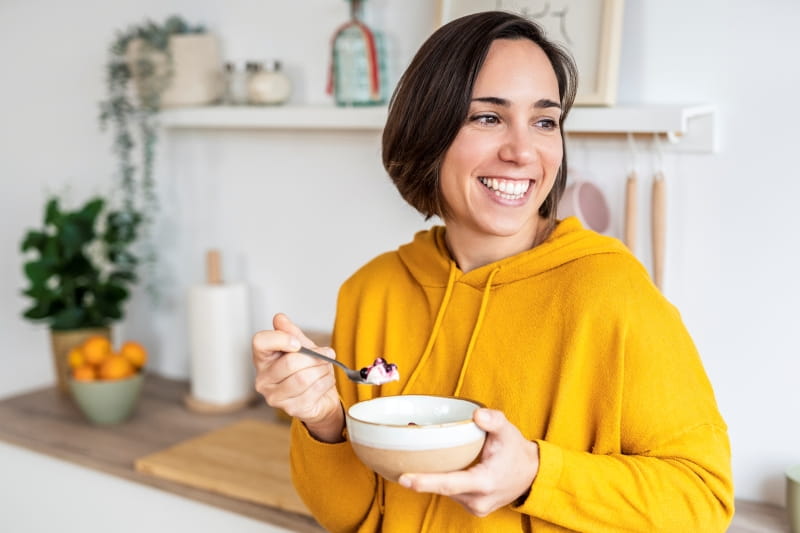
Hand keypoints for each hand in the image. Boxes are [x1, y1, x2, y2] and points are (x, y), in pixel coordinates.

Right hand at [252, 313, 343, 441]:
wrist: (321, 397)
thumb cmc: (308, 370)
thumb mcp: (302, 347)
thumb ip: (291, 333)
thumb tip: (279, 318)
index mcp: (263, 359)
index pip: (260, 342)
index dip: (281, 339)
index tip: (298, 342)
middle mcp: (263, 379)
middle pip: (289, 362)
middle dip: (314, 357)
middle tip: (325, 354)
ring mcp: (275, 397)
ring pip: (303, 378)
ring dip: (322, 370)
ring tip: (325, 368)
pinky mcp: (291, 409)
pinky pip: (313, 390)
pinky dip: (326, 382)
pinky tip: (326, 380)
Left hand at [398, 409, 538, 516]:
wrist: (531, 474)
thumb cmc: (515, 450)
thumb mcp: (508, 431)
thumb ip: (494, 420)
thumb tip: (477, 415)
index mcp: (484, 481)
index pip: (449, 483)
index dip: (425, 482)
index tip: (404, 478)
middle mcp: (478, 499)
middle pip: (442, 488)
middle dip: (420, 478)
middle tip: (397, 466)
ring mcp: (475, 507)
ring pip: (445, 491)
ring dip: (434, 478)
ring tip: (424, 460)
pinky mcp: (473, 508)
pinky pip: (452, 493)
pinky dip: (444, 480)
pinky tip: (440, 468)